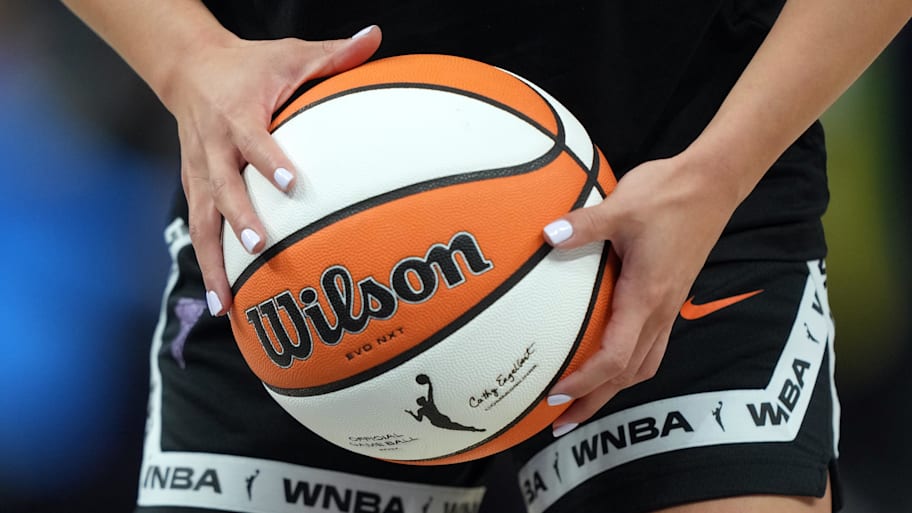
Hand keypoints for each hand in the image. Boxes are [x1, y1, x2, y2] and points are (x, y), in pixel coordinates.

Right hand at [162, 25, 381, 314]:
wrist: (191, 69)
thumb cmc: (251, 66)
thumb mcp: (289, 53)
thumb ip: (333, 54)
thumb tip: (376, 37)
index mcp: (237, 114)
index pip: (252, 139)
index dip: (269, 160)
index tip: (292, 183)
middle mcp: (213, 148)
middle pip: (222, 188)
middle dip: (240, 219)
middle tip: (260, 247)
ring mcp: (199, 173)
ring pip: (202, 222)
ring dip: (212, 263)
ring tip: (225, 304)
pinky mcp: (195, 189)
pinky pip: (199, 230)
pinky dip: (208, 265)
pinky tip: (221, 301)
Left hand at [542, 153, 740, 434]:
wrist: (713, 184)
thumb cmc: (670, 195)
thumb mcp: (622, 206)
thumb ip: (584, 225)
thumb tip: (546, 235)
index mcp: (646, 297)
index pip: (615, 358)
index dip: (585, 382)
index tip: (556, 396)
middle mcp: (659, 311)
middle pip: (626, 375)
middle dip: (594, 401)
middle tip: (559, 421)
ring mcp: (667, 307)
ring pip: (641, 365)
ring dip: (611, 389)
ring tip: (581, 402)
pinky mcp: (669, 297)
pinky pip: (649, 346)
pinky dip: (626, 365)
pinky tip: (607, 361)